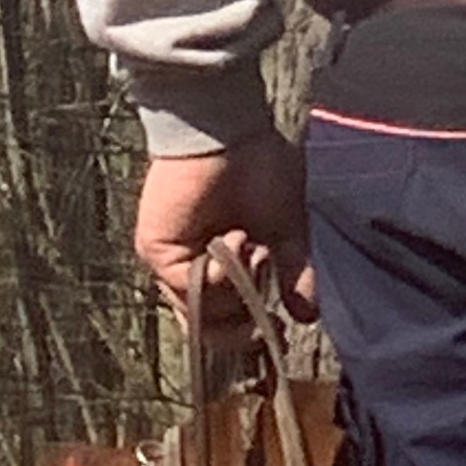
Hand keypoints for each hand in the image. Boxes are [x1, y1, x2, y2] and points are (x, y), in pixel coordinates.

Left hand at [133, 127, 315, 344]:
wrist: (227, 128)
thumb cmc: (258, 167)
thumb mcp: (286, 231)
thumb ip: (293, 275)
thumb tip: (307, 317)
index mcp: (221, 268)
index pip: (226, 323)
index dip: (250, 336)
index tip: (278, 333)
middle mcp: (193, 271)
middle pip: (209, 331)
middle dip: (242, 330)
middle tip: (266, 319)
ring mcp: (173, 264)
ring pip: (201, 314)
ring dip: (237, 290)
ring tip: (256, 249)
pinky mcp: (158, 252)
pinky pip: (190, 289)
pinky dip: (220, 275)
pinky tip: (236, 240)